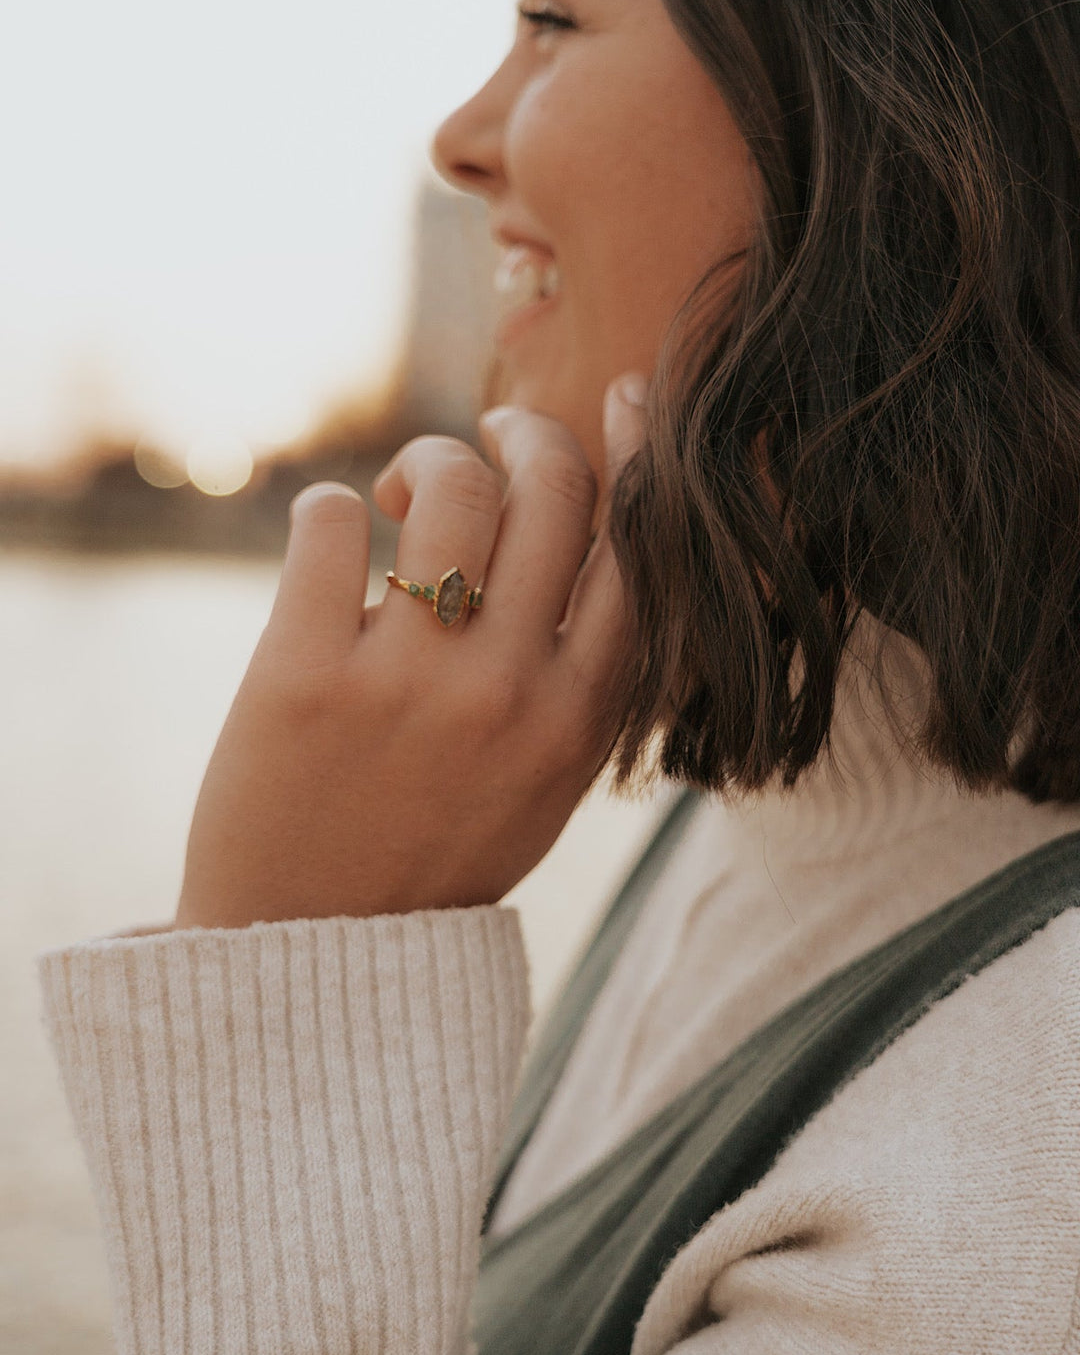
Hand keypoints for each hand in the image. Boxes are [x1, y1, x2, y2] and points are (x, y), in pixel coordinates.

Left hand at [173, 374, 647, 928]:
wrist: (308, 952)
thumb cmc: (435, 851)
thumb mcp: (545, 780)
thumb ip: (580, 675)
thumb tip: (589, 535)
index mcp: (579, 718)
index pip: (639, 550)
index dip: (637, 454)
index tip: (620, 402)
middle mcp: (507, 691)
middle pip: (554, 493)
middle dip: (527, 434)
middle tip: (493, 439)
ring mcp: (407, 682)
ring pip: (453, 485)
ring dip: (429, 459)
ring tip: (403, 494)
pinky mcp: (301, 674)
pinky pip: (333, 521)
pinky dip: (336, 504)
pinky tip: (336, 532)